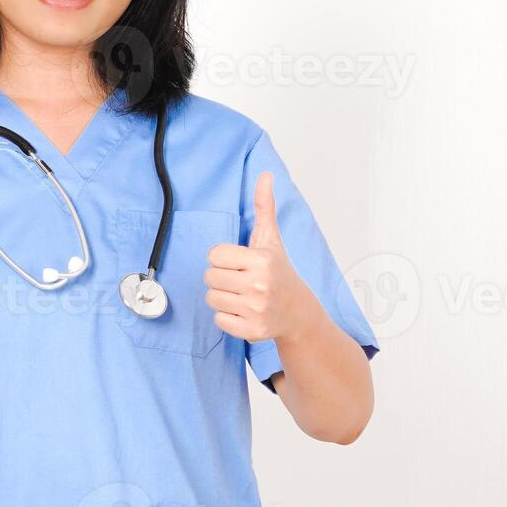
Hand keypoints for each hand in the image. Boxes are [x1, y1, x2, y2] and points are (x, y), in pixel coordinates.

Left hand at [204, 171, 320, 341]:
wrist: (297, 311)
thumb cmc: (278, 271)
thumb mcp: (271, 239)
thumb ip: (264, 207)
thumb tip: (265, 175)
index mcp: (262, 260)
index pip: (214, 255)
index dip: (224, 258)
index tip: (240, 263)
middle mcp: (260, 284)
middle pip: (210, 277)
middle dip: (221, 278)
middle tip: (240, 280)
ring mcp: (256, 309)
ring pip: (212, 298)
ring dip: (222, 297)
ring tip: (242, 295)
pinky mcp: (252, 330)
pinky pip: (218, 320)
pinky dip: (227, 317)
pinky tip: (243, 311)